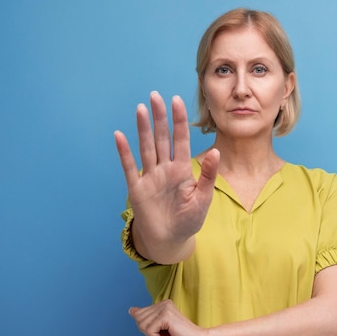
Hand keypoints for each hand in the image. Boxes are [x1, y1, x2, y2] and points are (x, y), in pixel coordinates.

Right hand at [114, 92, 219, 262]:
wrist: (170, 240)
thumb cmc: (189, 219)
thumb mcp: (203, 198)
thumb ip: (209, 175)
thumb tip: (216, 151)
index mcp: (182, 170)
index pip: (181, 140)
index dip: (179, 121)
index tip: (176, 100)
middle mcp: (165, 168)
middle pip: (162, 138)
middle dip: (159, 117)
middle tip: (155, 95)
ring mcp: (150, 177)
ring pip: (146, 148)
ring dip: (143, 129)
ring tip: (141, 108)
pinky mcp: (136, 188)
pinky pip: (129, 167)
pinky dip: (124, 152)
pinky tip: (119, 135)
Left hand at [128, 300, 209, 335]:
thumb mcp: (159, 328)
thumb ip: (145, 319)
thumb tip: (131, 310)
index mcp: (162, 304)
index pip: (139, 315)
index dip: (148, 328)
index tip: (164, 331)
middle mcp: (163, 303)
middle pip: (139, 320)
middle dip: (150, 332)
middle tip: (167, 334)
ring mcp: (165, 308)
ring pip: (143, 325)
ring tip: (169, 335)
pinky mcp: (166, 315)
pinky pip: (150, 331)